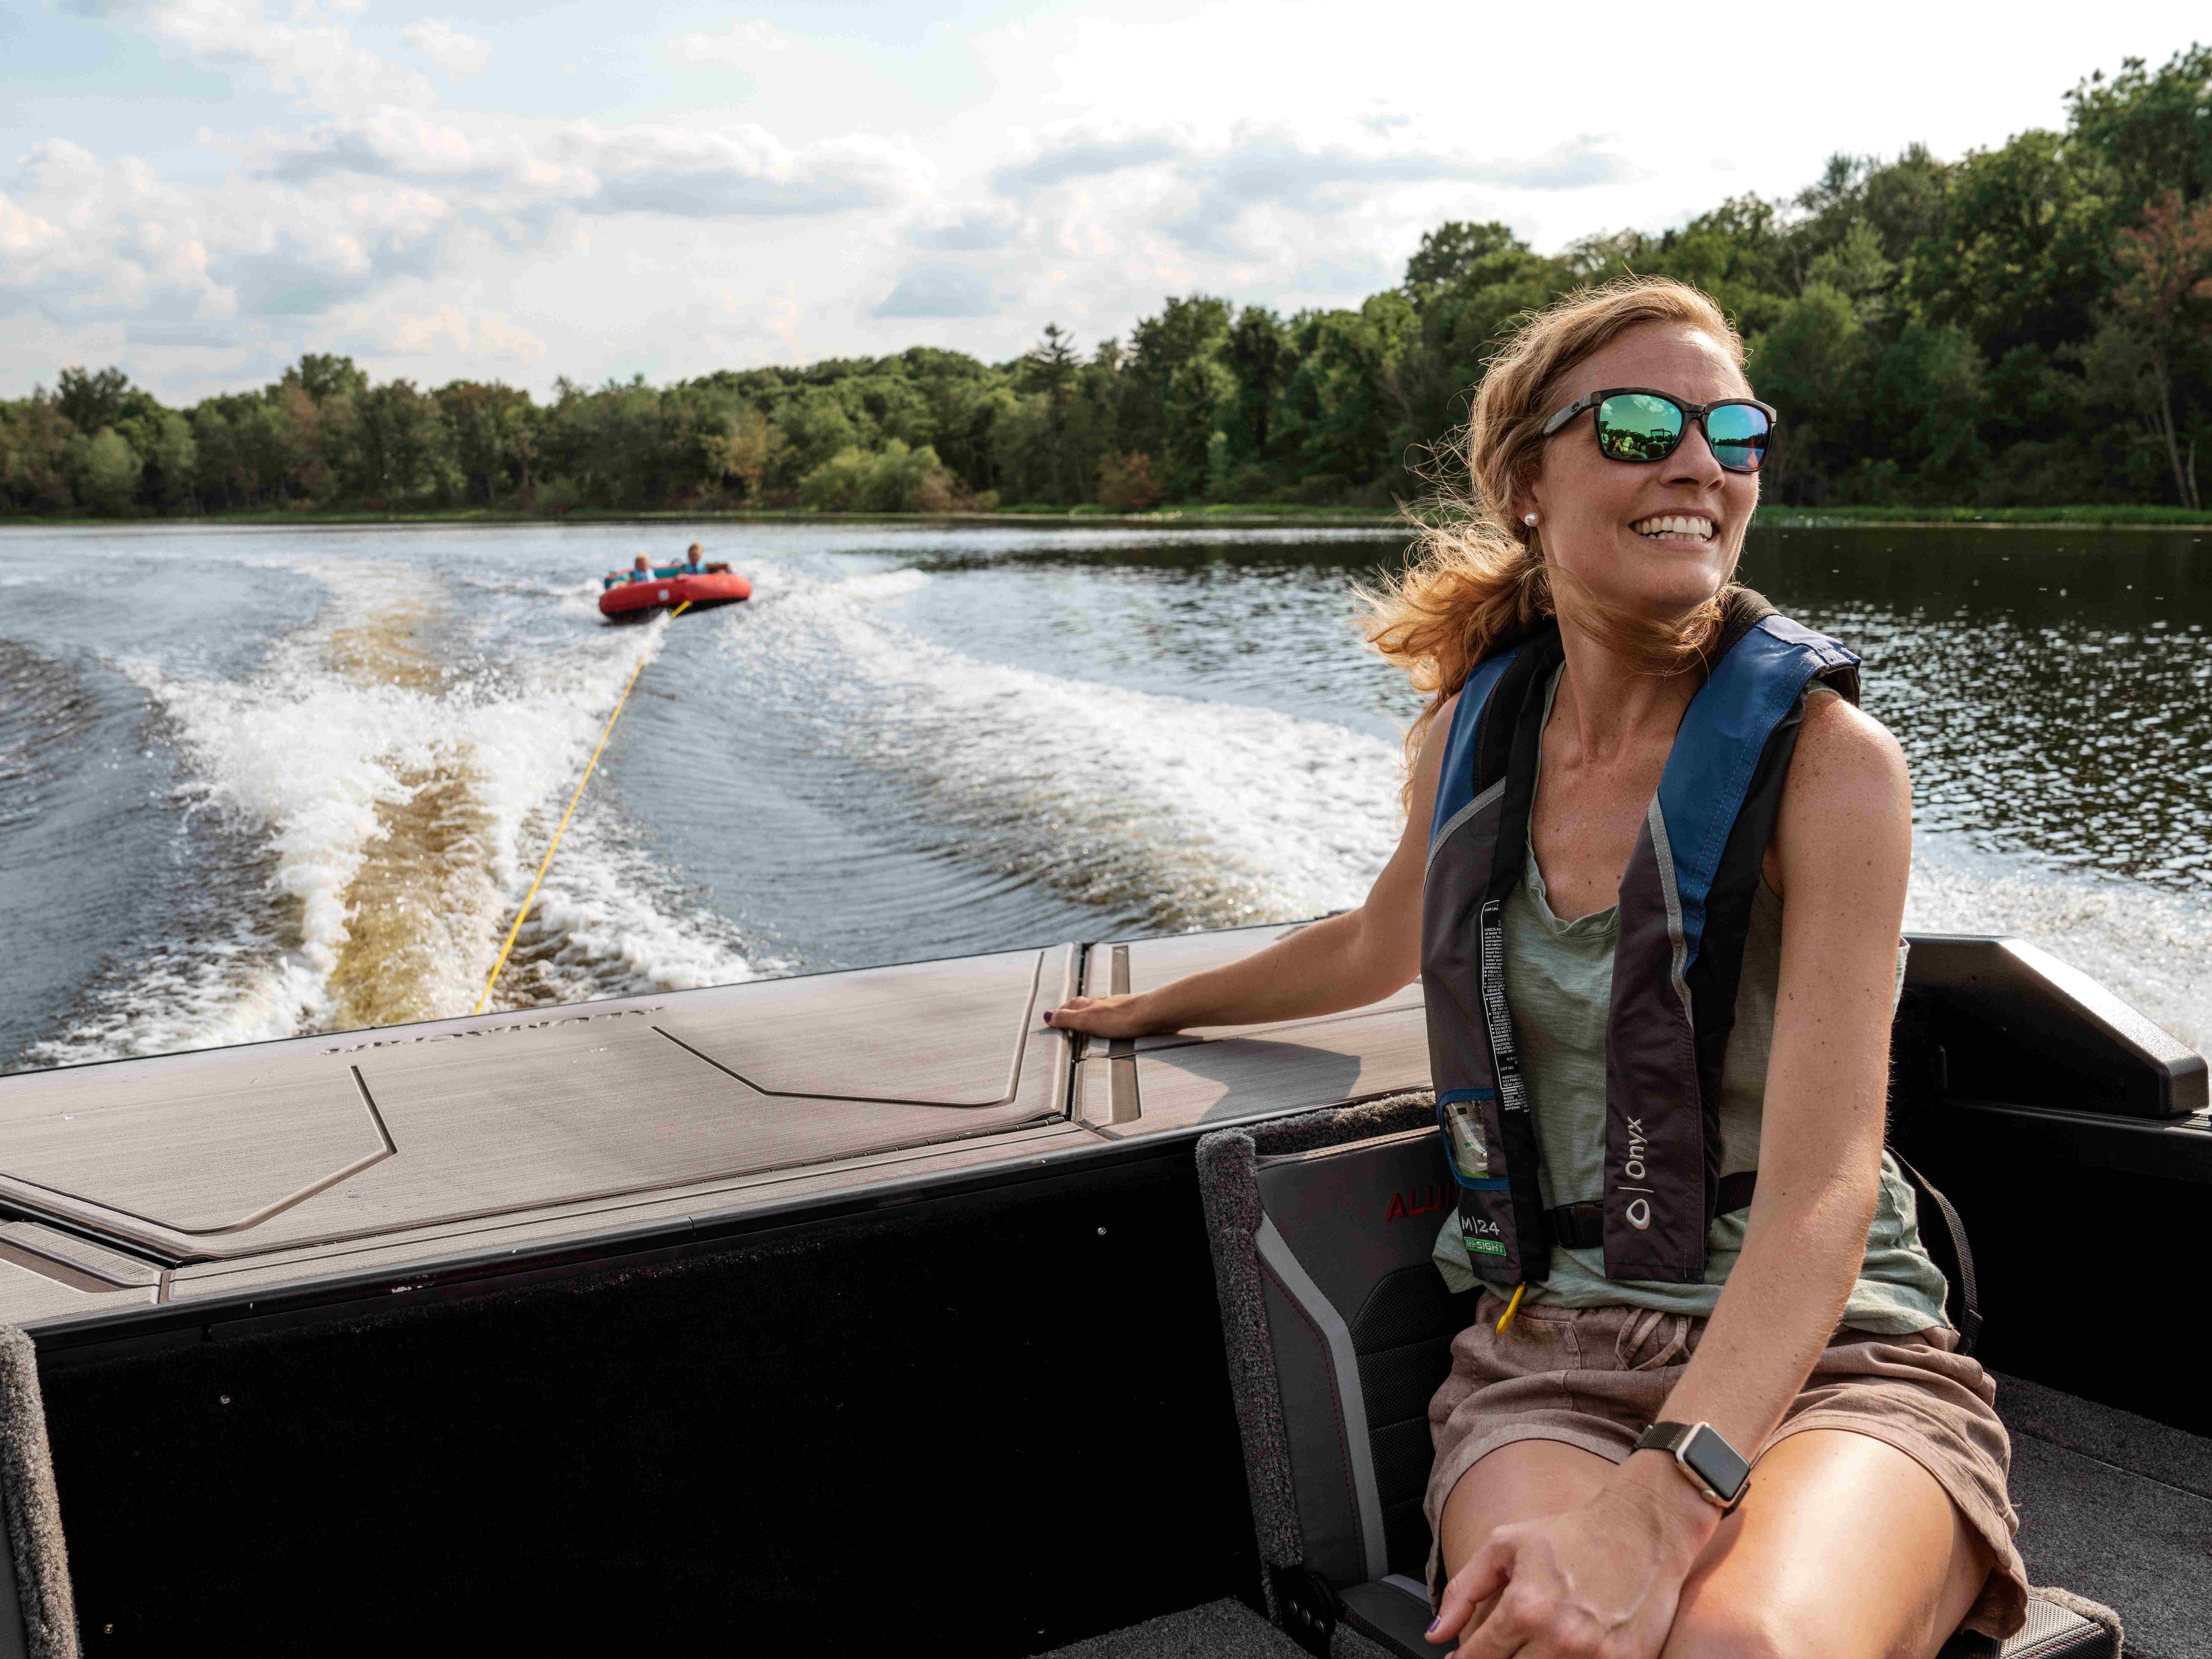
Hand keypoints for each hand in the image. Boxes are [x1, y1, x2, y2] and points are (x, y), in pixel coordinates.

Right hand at [1041, 993, 1157, 1038]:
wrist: (1153, 1014)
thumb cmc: (1121, 1018)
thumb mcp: (1087, 1020)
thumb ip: (1067, 1019)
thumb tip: (1047, 1015)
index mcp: (1091, 1005)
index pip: (1072, 1005)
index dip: (1063, 1011)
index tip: (1055, 1016)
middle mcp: (1105, 1003)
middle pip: (1087, 1005)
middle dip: (1077, 1010)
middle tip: (1070, 1016)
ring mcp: (1120, 1007)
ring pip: (1103, 1009)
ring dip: (1095, 1014)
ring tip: (1090, 1021)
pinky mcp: (1135, 1015)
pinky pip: (1118, 1017)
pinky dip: (1111, 1020)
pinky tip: (1115, 1026)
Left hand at [1428, 1467, 1715, 1658]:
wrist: (1643, 1528)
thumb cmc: (1571, 1534)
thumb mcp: (1505, 1545)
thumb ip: (1464, 1591)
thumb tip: (1435, 1634)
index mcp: (1526, 1607)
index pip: (1479, 1657)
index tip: (1461, 1658)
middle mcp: (1560, 1638)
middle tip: (1502, 1648)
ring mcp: (1597, 1657)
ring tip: (1532, 1648)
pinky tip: (1565, 1651)